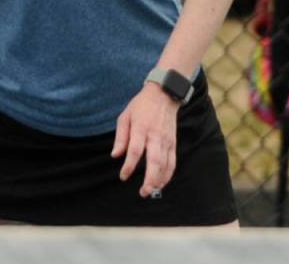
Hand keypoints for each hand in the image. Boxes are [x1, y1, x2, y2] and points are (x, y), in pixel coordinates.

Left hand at [110, 83, 179, 197]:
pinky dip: (168, 174)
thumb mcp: (125, 116)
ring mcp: (166, 140)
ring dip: (159, 180)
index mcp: (140, 128)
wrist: (164, 95)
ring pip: (165, 164)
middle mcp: (155, 136)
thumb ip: (121, 137)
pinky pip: (172, 162)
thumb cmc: (141, 106)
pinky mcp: (173, 143)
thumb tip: (115, 155)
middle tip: (143, 192)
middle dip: (149, 179)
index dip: (129, 166)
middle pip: (154, 161)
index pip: (135, 151)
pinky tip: (161, 183)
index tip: (123, 176)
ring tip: (150, 190)